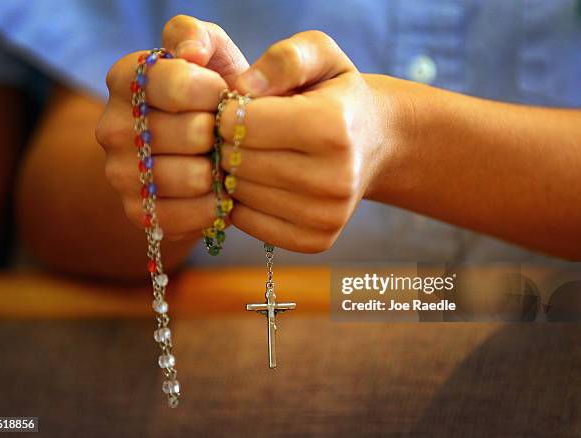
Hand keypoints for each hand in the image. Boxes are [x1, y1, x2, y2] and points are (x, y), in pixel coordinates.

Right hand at [95, 16, 247, 239]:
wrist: (203, 147)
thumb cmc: (213, 94)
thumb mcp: (209, 51)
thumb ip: (196, 35)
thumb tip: (189, 53)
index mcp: (125, 79)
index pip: (179, 84)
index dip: (216, 93)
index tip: (223, 95)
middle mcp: (110, 126)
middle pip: (193, 134)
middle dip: (223, 134)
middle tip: (225, 133)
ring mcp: (119, 174)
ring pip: (193, 177)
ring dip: (221, 170)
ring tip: (222, 160)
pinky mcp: (137, 212)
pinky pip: (188, 216)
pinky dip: (213, 206)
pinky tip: (217, 191)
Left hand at [217, 31, 385, 251]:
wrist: (376, 143)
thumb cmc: (337, 95)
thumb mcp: (319, 55)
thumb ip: (283, 59)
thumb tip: (241, 89)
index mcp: (331, 127)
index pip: (241, 124)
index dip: (227, 112)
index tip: (239, 108)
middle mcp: (334, 178)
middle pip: (238, 162)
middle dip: (228, 143)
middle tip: (243, 133)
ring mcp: (327, 216)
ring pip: (239, 195)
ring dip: (234, 173)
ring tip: (254, 155)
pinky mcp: (316, 240)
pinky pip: (248, 223)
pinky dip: (243, 201)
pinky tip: (260, 181)